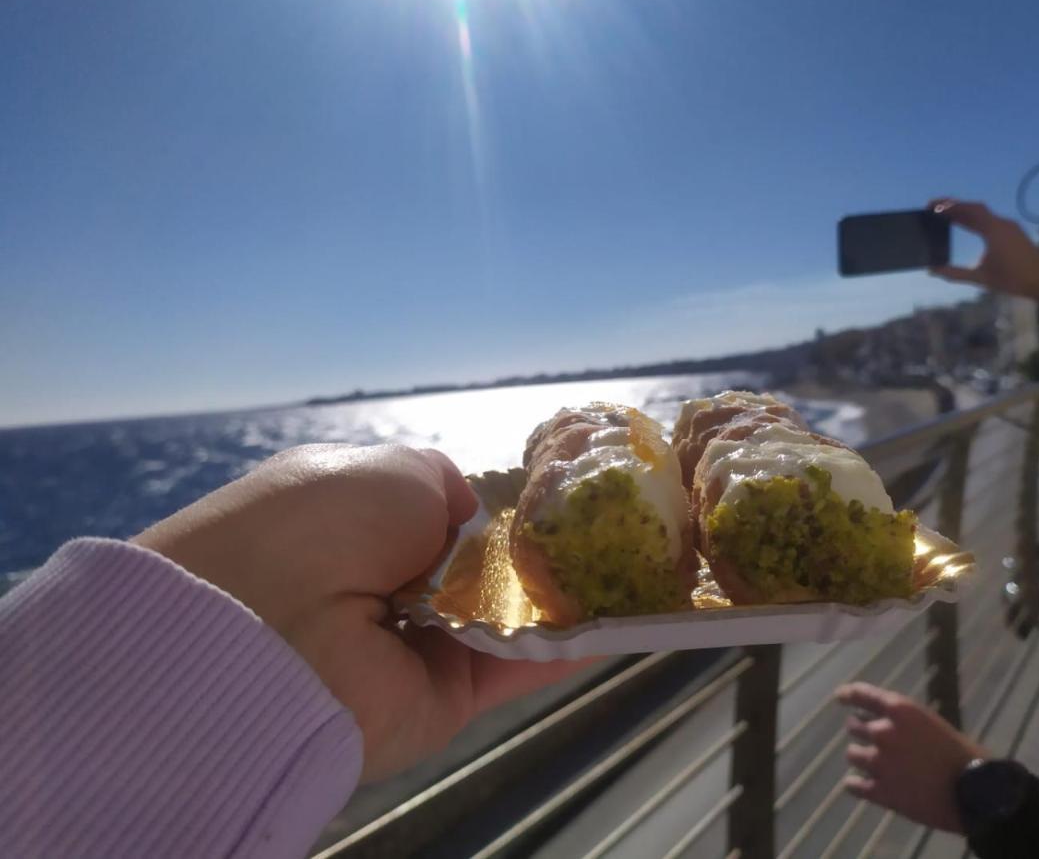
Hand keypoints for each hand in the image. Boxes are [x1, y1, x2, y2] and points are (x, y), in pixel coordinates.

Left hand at [135, 443, 587, 781]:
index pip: (446, 513)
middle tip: (618, 527)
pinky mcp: (442, 701)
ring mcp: (415, 645)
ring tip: (642, 564)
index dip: (504, 505)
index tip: (568, 491)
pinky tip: (630, 614)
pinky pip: (517, 667)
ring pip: (508, 618)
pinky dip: (573, 643)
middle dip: (545, 549)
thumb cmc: (322, 524)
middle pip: (483, 567)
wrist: (262, 632)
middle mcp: (385, 582)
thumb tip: (471, 515)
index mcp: (358, 519)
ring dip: (570, 593)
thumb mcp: (392, 471)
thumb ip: (446, 486)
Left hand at [837, 681, 986, 832]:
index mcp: (900, 710)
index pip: (862, 695)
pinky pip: (853, 785)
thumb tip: (889, 726)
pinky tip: (859, 785)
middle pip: (854, 726)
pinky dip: (856, 784)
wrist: (974, 794)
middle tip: (874, 740)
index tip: (840, 697)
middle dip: (861, 731)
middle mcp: (883, 732)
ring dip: (861, 757)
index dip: (848, 694)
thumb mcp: (934, 725)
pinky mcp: (879, 791)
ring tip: (873, 765)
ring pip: (852, 755)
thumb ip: (907, 723)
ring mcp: (878, 762)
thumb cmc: (963, 756)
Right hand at [928, 198, 1038, 300]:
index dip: (949, 206)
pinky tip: (965, 225)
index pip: (969, 210)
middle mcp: (1001, 223)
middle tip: (934, 208)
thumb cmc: (1013, 279)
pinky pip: (990, 220)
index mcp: (994, 230)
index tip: (932, 206)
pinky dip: (974, 220)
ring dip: (964, 213)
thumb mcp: (981, 278)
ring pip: (982, 214)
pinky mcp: (1012, 232)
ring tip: (945, 216)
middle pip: (974, 208)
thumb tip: (932, 270)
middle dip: (954, 207)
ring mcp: (1008, 227)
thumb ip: (955, 273)